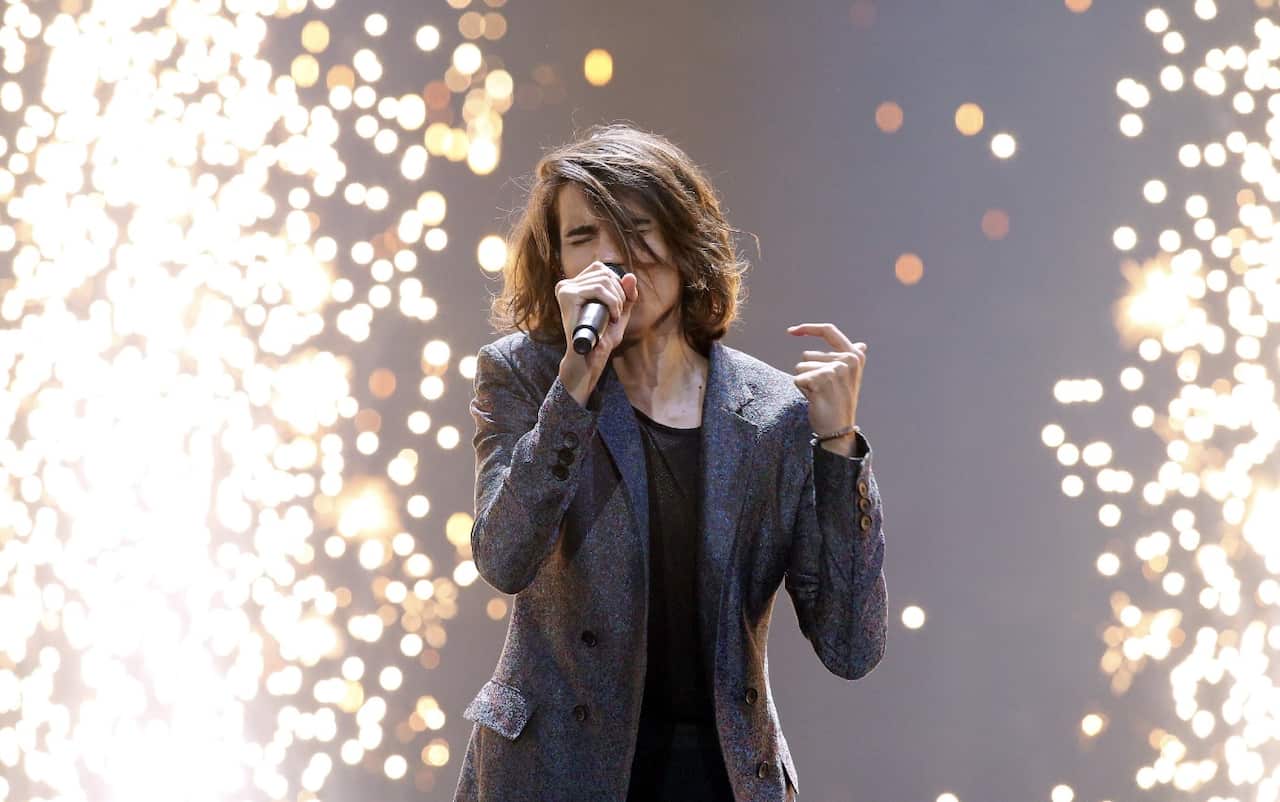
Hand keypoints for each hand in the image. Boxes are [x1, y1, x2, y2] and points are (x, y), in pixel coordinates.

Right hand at [556, 261, 638, 402]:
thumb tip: (631, 276)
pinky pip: (597, 289)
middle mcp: (566, 284)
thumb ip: (626, 295)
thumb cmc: (602, 337)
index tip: (620, 305)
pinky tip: (613, 316)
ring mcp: (565, 289)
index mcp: (573, 285)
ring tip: (615, 317)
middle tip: (618, 314)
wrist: (590, 357)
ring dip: (617, 299)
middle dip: (619, 293)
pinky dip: (612, 302)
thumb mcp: (619, 311)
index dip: (616, 283)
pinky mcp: (568, 295)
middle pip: (603, 273)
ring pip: (603, 280)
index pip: (600, 269)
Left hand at [787, 323, 865, 448]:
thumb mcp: (850, 378)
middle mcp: (847, 360)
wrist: (839, 430)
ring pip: (800, 366)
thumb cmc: (840, 403)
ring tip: (821, 394)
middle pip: (808, 355)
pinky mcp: (820, 380)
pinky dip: (802, 390)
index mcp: (855, 355)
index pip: (829, 331)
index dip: (808, 328)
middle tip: (824, 390)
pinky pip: (797, 378)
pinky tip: (816, 399)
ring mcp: (835, 369)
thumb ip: (851, 359)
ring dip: (805, 381)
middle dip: (809, 372)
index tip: (791, 331)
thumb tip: (861, 344)